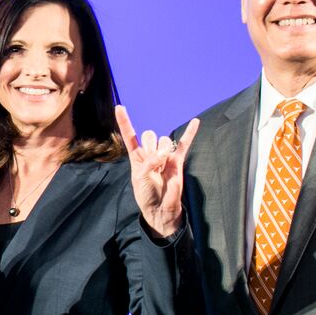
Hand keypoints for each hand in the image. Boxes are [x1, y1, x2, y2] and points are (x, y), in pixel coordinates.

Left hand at [116, 105, 198, 238]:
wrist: (160, 208)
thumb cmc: (146, 194)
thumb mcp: (139, 179)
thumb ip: (148, 164)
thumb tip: (163, 155)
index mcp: (137, 157)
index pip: (130, 136)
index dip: (124, 122)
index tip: (119, 107)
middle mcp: (150, 153)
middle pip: (150, 135)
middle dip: (151, 146)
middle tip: (153, 164)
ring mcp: (165, 156)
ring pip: (164, 140)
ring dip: (162, 152)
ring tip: (162, 168)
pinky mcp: (178, 161)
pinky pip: (184, 144)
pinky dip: (190, 133)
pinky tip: (196, 121)